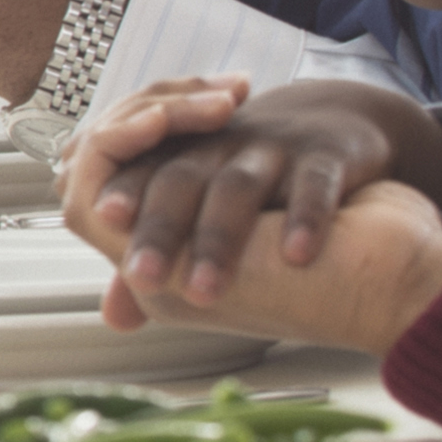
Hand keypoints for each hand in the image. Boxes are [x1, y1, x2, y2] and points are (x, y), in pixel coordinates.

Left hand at [60, 77, 441, 353]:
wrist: (337, 122)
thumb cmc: (255, 174)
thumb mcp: (203, 203)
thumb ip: (159, 258)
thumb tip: (114, 318)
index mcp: (183, 156)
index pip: (140, 172)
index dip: (121, 193)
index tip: (103, 221)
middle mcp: (221, 148)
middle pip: (179, 180)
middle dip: (159, 228)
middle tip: (144, 276)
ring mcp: (273, 149)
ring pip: (239, 187)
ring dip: (220, 237)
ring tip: (206, 290)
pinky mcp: (327, 155)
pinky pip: (314, 184)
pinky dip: (306, 218)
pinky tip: (297, 256)